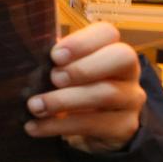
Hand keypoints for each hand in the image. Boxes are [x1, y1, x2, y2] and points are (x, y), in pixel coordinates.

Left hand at [26, 21, 144, 152]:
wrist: (97, 128)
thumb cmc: (76, 89)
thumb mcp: (67, 71)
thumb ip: (57, 62)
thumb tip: (31, 58)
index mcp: (112, 50)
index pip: (108, 33)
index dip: (81, 42)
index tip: (54, 56)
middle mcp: (129, 72)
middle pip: (121, 57)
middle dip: (83, 67)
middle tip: (53, 78)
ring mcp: (131, 99)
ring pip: (105, 93)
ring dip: (63, 100)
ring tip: (35, 106)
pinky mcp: (124, 126)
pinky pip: (93, 124)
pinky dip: (59, 126)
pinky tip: (35, 127)